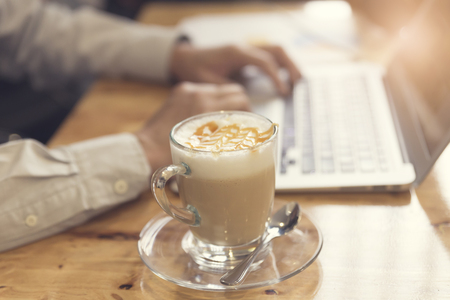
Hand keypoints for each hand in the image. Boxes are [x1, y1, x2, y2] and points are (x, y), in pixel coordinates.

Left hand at [134, 82, 249, 171]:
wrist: (143, 151)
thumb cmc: (170, 158)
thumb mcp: (204, 152)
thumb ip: (224, 143)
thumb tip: (242, 146)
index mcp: (205, 108)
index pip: (241, 100)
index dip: (249, 113)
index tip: (249, 126)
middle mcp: (198, 95)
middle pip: (235, 92)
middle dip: (242, 107)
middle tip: (240, 124)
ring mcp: (189, 91)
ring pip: (221, 90)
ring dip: (227, 103)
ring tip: (225, 120)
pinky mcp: (180, 92)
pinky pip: (205, 90)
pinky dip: (211, 101)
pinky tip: (209, 115)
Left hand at [170, 44, 301, 95]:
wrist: (185, 57)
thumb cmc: (194, 68)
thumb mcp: (208, 82)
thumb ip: (226, 90)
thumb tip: (244, 103)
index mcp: (236, 53)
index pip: (264, 61)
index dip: (276, 77)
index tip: (284, 92)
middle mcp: (244, 48)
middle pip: (276, 50)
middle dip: (290, 66)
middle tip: (298, 85)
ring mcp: (246, 49)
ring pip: (275, 50)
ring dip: (288, 64)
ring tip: (296, 82)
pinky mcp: (247, 55)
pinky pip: (268, 56)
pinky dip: (279, 66)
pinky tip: (283, 79)